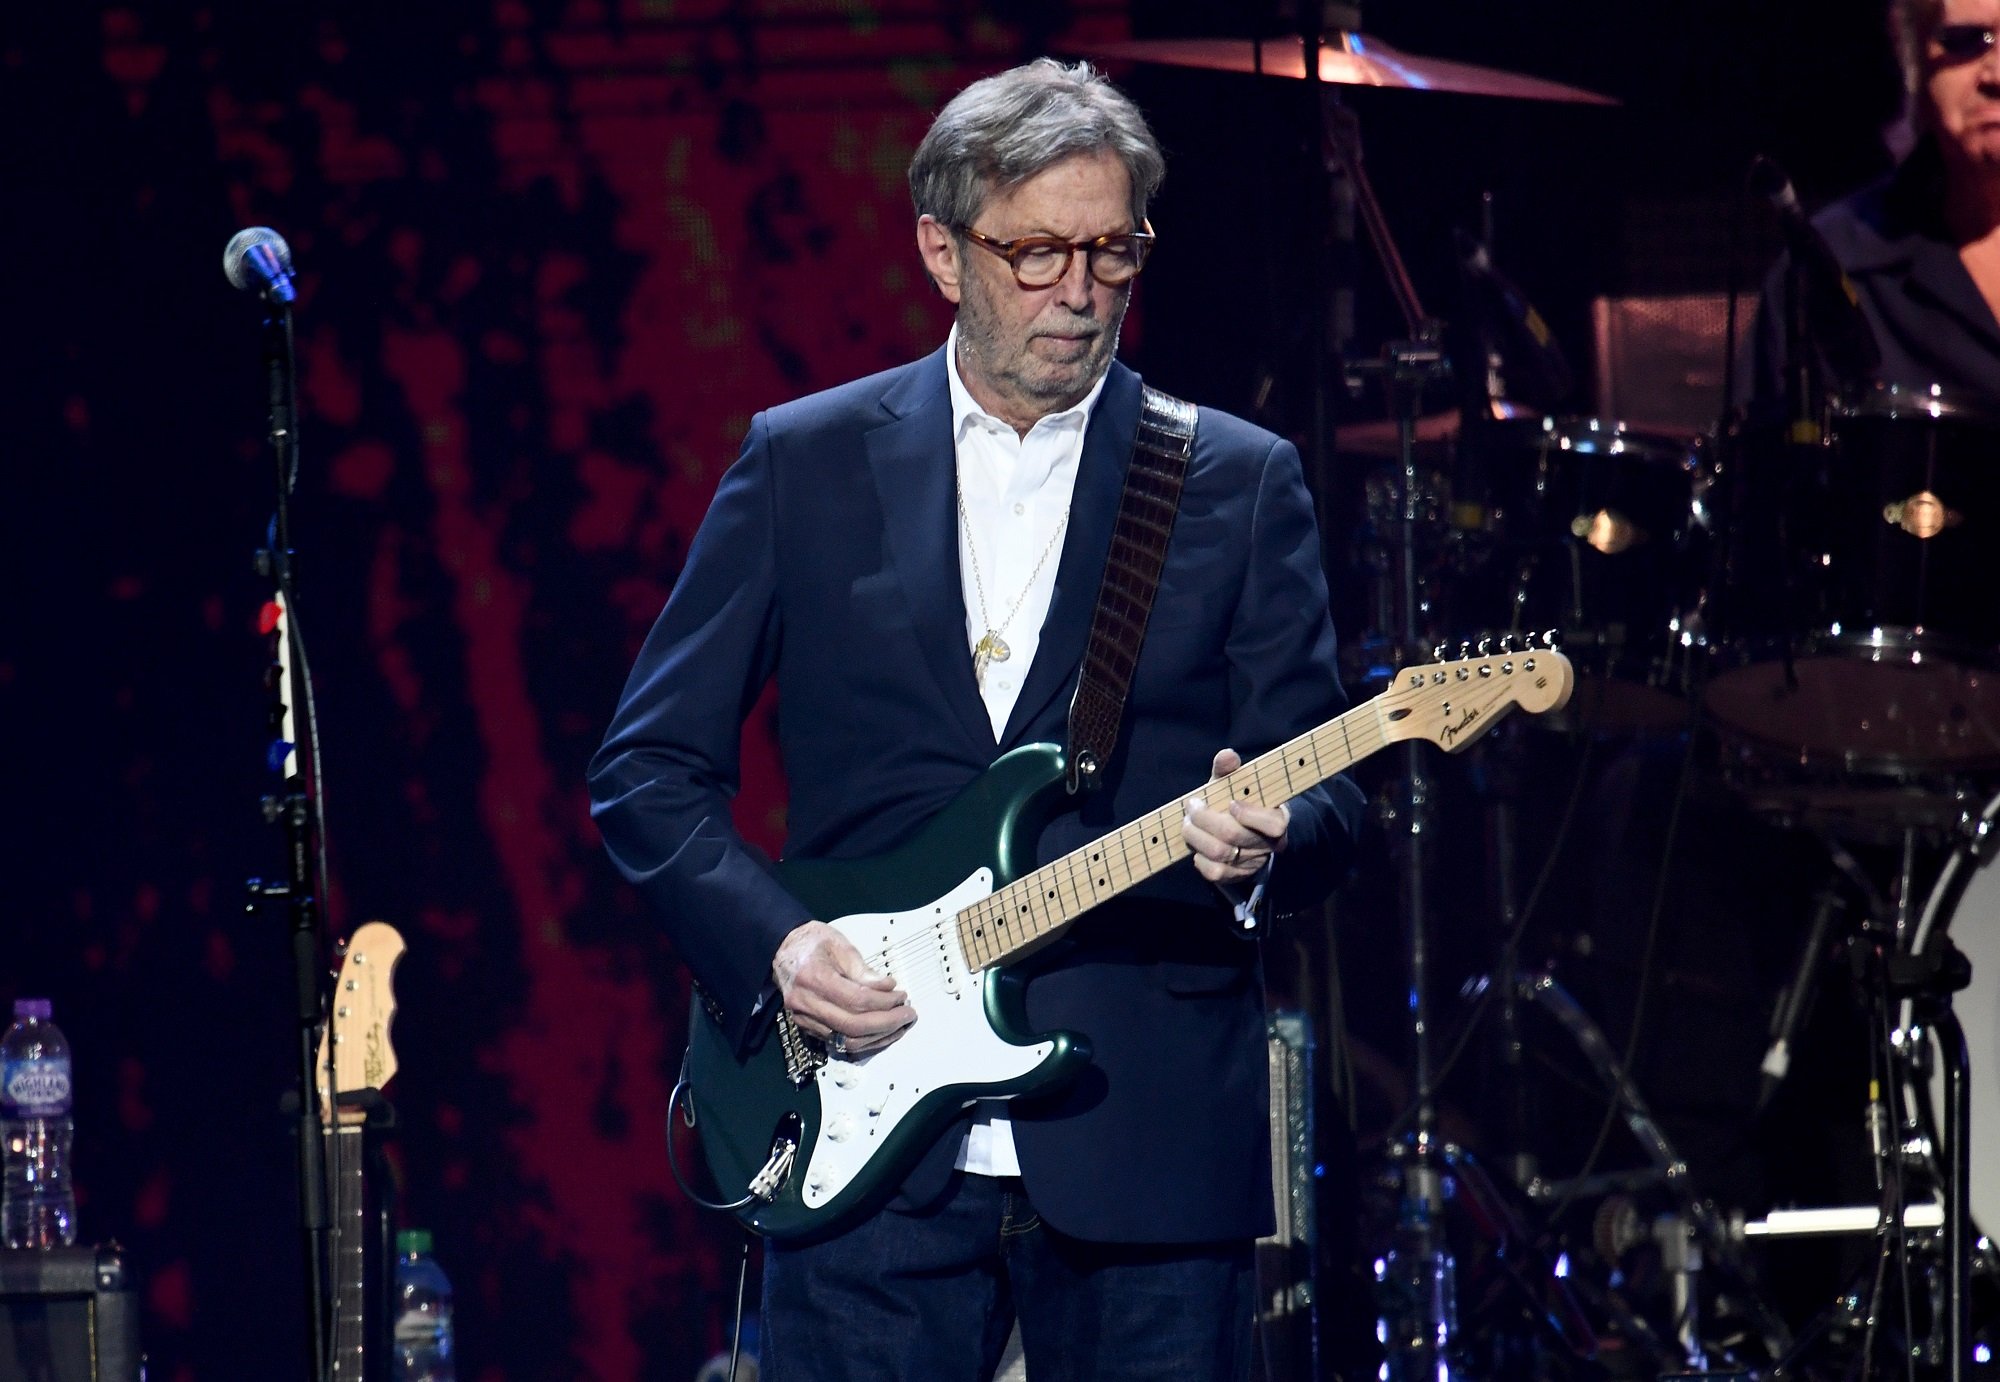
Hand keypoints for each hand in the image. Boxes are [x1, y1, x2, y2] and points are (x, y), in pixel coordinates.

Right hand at [771, 920, 915, 1055]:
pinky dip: (864, 1041)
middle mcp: (806, 1003)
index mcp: (814, 978)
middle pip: (852, 1026)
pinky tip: (881, 1033)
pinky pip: (839, 1043)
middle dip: (886, 1024)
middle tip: (907, 1014)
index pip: (856, 1000)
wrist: (782, 948)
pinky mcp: (807, 1028)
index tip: (902, 996)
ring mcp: (804, 1019)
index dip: (884, 1002)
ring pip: (846, 1042)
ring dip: (878, 1038)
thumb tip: (888, 989)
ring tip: (899, 1025)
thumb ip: (863, 970)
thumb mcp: (840, 945)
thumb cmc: (812, 942)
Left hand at [1183, 747, 1289, 884]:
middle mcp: (1267, 845)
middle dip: (1205, 818)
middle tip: (1191, 806)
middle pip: (1234, 835)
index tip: (1230, 802)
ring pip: (1220, 854)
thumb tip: (1226, 755)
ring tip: (1187, 822)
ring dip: (1195, 835)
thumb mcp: (1235, 784)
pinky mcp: (1235, 876)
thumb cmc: (1238, 802)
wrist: (1243, 832)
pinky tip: (1196, 845)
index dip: (1250, 815)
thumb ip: (1230, 770)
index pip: (1274, 825)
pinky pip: (1214, 873)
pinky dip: (1199, 858)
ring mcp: (1251, 863)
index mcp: (1276, 821)